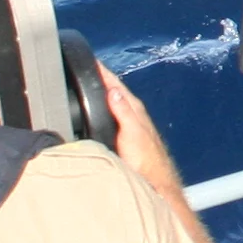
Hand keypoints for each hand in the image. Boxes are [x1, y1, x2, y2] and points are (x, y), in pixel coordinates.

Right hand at [97, 68, 183, 200]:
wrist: (154, 181)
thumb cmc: (146, 160)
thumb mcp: (132, 133)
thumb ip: (124, 111)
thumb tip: (113, 90)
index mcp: (134, 110)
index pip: (117, 85)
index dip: (103, 72)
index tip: (91, 60)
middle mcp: (133, 114)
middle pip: (115, 91)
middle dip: (102, 79)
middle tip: (88, 67)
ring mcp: (131, 124)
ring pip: (115, 102)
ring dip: (104, 92)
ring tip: (92, 83)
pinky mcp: (128, 135)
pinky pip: (114, 114)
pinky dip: (106, 107)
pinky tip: (101, 109)